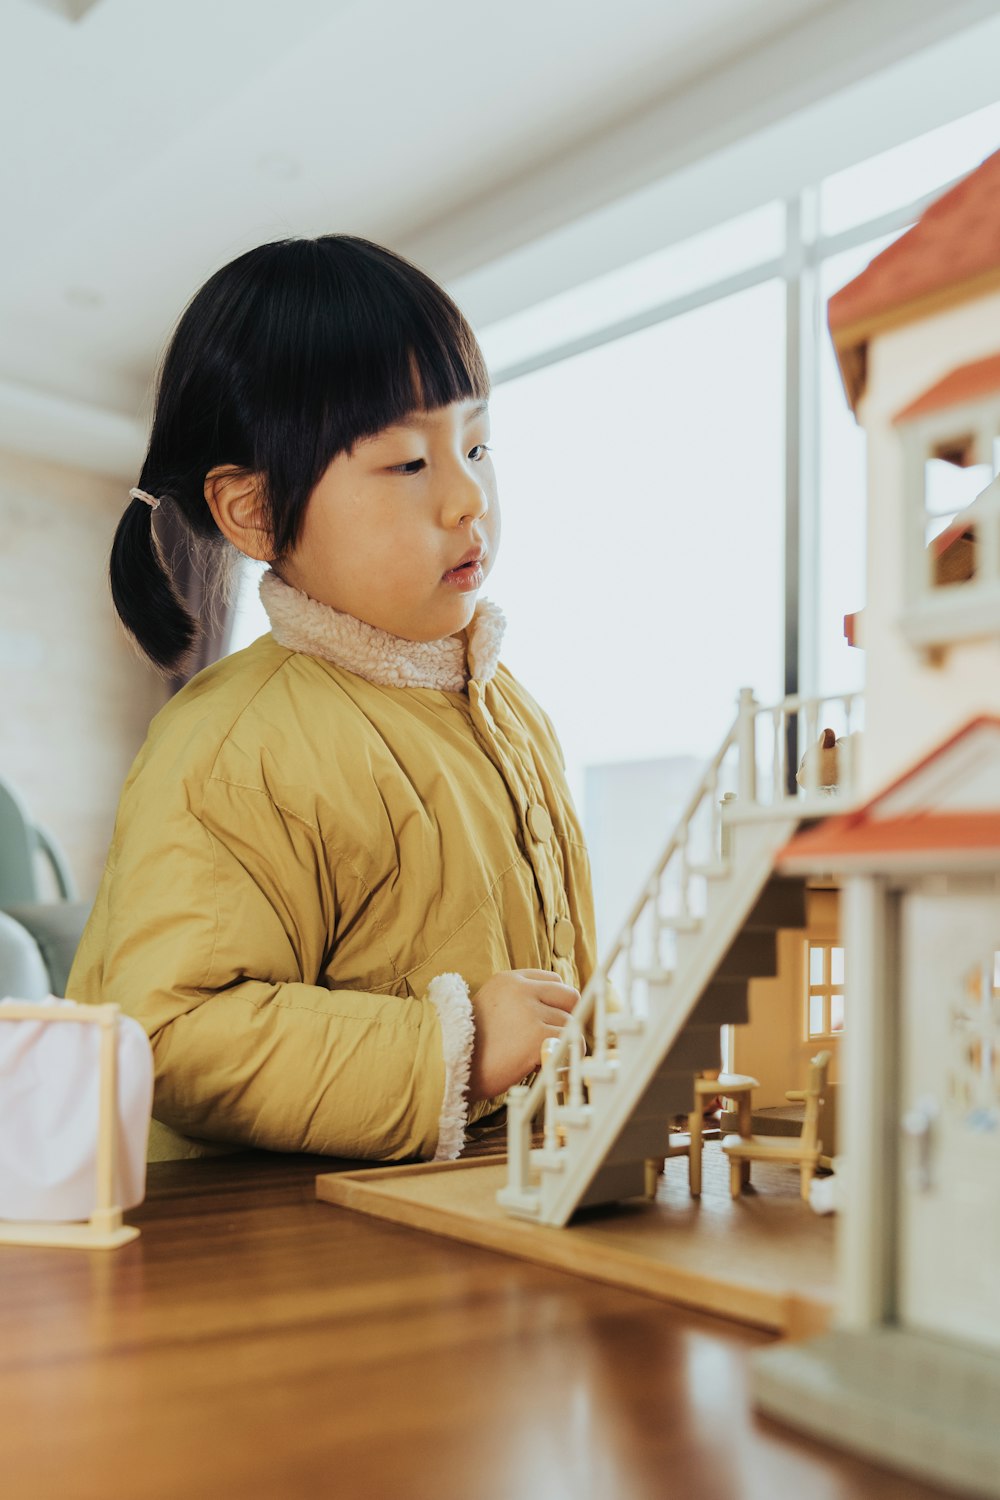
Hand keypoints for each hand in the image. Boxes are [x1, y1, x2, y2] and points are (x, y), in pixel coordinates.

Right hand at [467, 968, 579, 1102]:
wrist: (448, 1065)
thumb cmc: (468, 1044)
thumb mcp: (489, 1007)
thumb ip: (518, 1002)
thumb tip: (552, 1012)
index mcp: (508, 980)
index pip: (553, 980)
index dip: (555, 1003)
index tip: (550, 1020)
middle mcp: (521, 990)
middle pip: (569, 995)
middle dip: (567, 1017)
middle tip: (554, 1037)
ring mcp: (530, 1011)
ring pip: (570, 1022)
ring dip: (561, 1042)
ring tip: (538, 1054)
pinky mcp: (537, 1035)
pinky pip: (571, 1042)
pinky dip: (566, 1057)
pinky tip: (547, 1064)